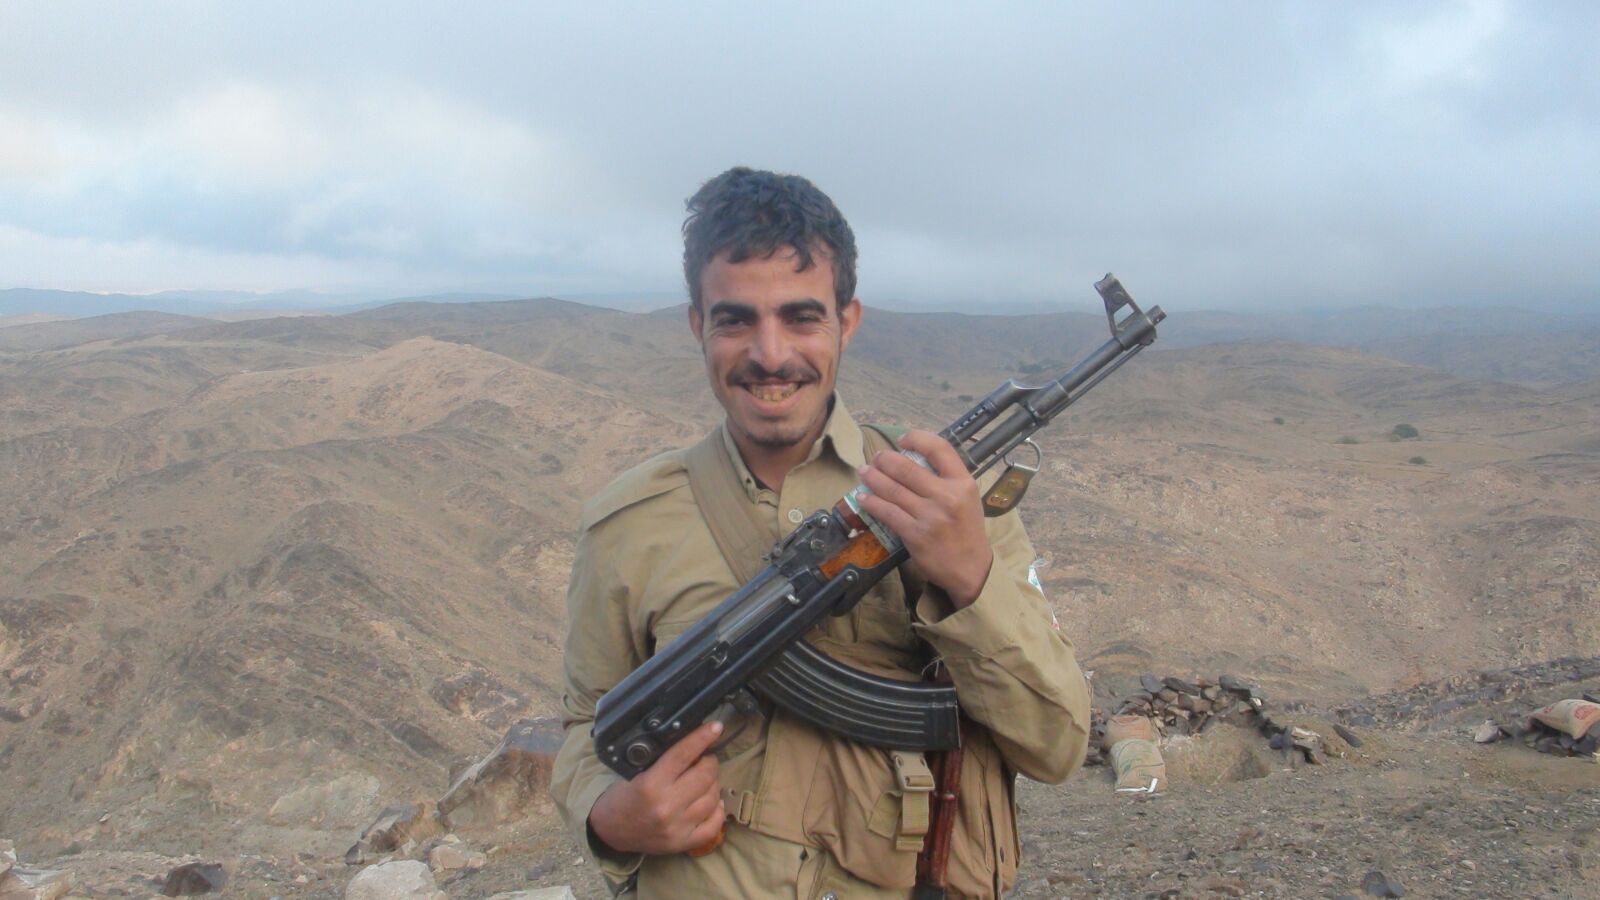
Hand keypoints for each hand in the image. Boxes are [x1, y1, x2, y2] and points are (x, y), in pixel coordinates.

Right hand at [588, 721, 725, 854]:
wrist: (609, 831)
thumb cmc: (622, 797)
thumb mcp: (635, 772)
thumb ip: (663, 760)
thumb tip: (693, 744)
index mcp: (651, 784)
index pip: (683, 754)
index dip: (702, 738)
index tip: (715, 727)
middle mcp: (667, 806)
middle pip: (704, 776)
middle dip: (710, 762)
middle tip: (705, 758)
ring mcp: (677, 827)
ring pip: (713, 798)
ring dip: (713, 784)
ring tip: (705, 780)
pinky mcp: (682, 843)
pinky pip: (714, 826)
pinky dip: (717, 811)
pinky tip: (712, 802)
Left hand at [856, 429, 992, 607]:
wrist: (971, 569)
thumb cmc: (967, 531)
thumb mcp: (968, 498)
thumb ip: (947, 479)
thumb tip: (912, 460)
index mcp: (963, 483)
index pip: (939, 448)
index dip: (917, 438)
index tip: (902, 439)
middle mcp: (947, 496)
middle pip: (908, 468)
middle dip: (885, 459)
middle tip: (875, 457)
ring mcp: (930, 516)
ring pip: (893, 489)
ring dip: (873, 478)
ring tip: (864, 471)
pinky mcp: (915, 534)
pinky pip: (887, 512)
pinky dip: (871, 502)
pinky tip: (863, 497)